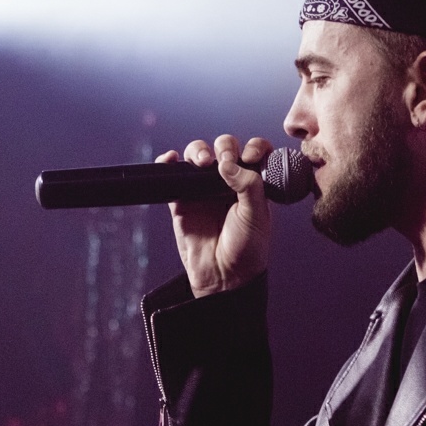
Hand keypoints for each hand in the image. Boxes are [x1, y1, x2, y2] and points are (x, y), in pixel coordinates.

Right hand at [162, 134, 273, 297]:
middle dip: (224, 147)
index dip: (253, 147)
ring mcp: (203, 189)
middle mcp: (229, 182)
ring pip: (197, 156)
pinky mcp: (181, 200)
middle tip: (224, 162)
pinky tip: (171, 160)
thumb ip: (249, 185)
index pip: (253, 151)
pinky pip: (172, 175)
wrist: (223, 277)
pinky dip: (168, 162)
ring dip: (198, 151)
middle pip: (223, 148)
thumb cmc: (247, 249)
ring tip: (202, 162)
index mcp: (253, 183)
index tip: (251, 156)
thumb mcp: (257, 215)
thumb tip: (227, 163)